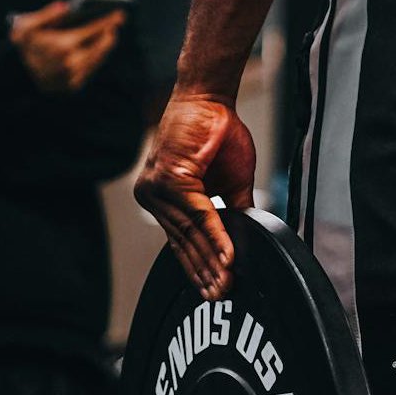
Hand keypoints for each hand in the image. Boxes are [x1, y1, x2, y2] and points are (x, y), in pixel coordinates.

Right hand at [9, 0, 123, 93]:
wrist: (15, 76)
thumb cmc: (22, 47)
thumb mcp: (26, 26)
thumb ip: (46, 14)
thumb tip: (65, 6)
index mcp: (63, 45)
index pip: (93, 29)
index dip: (108, 20)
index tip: (119, 14)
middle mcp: (71, 62)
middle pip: (101, 45)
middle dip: (110, 32)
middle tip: (116, 22)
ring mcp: (73, 76)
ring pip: (98, 57)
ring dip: (105, 45)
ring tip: (109, 33)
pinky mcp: (73, 85)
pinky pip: (91, 68)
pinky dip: (97, 57)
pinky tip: (98, 48)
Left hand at [134, 95, 256, 299]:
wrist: (211, 98)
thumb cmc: (217, 133)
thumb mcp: (231, 182)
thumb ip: (232, 212)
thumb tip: (242, 242)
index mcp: (163, 200)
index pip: (181, 241)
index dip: (199, 266)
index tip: (215, 289)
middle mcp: (153, 197)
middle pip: (183, 242)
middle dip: (205, 272)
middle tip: (221, 296)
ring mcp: (157, 188)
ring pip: (191, 233)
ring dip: (212, 261)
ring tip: (227, 283)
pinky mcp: (170, 178)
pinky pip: (199, 215)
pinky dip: (216, 237)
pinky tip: (228, 256)